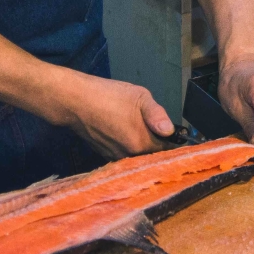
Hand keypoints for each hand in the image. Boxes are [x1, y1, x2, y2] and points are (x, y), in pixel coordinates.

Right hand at [57, 74, 175, 157]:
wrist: (75, 102)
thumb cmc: (108, 96)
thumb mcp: (139, 96)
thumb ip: (157, 114)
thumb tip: (170, 131)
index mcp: (142, 143)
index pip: (167, 150)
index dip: (173, 142)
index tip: (178, 136)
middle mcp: (130, 156)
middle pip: (152, 155)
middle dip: (157, 144)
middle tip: (158, 129)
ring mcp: (116, 158)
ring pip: (138, 156)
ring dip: (142, 146)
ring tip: (139, 129)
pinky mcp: (105, 156)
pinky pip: (124, 155)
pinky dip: (128, 147)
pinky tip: (125, 134)